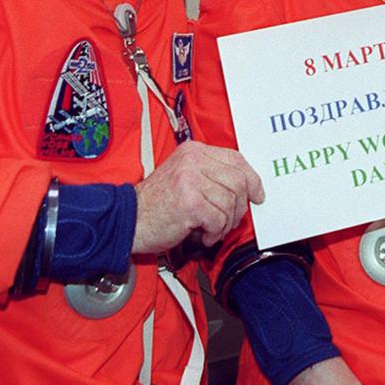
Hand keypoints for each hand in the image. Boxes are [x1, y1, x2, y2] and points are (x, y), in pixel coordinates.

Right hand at [130, 141, 263, 253]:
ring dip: (225, 223)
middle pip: (239, 181)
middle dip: (238, 207)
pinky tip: (202, 234)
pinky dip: (214, 232)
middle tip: (226, 220)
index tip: (257, 194)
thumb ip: (210, 174)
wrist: (127, 220)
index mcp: (194, 150)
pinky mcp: (190, 202)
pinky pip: (219, 219)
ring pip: (231, 202)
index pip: (236, 159)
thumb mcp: (183, 176)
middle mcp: (193, 160)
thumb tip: (246, 184)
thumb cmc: (155, 204)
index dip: (251, 179)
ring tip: (209, 228)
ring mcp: (191, 179)